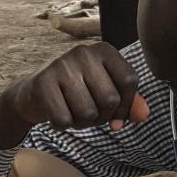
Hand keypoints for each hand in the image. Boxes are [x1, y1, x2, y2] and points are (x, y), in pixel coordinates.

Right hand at [5, 43, 149, 130]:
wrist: (32, 94)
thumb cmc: (74, 93)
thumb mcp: (103, 93)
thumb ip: (127, 103)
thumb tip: (144, 115)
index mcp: (103, 50)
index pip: (129, 81)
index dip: (126, 107)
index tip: (116, 119)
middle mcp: (84, 52)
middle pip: (109, 99)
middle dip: (101, 118)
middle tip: (88, 114)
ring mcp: (61, 65)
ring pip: (88, 113)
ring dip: (81, 123)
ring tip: (72, 113)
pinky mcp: (43, 82)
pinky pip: (65, 119)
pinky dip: (62, 125)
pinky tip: (56, 114)